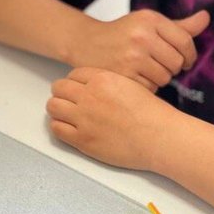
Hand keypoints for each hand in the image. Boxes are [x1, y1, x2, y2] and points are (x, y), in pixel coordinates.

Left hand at [46, 67, 173, 169]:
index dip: (75, 82)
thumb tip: (98, 88)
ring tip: (67, 115)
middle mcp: (89, 95)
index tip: (78, 88)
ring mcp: (84, 118)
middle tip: (70, 101)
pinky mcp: (82, 139)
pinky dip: (60, 127)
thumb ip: (110, 84)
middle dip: (63, 93)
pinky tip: (70, 128)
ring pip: (53, 106)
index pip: (74, 74)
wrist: (160, 137)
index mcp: (102, 79)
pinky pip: (57, 129)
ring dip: (58, 109)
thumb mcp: (131, 85)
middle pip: (59, 88)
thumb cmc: (153, 114)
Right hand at [76, 9, 209, 91]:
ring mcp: (131, 57)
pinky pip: (150, 88)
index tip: (185, 60)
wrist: (87, 44)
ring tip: (146, 70)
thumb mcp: (149, 23)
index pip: (186, 41)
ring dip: (160, 78)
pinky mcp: (124, 75)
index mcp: (150, 19)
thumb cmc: (123, 34)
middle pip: (177, 63)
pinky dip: (147, 86)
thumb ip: (180, 26)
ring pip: (165, 78)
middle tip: (161, 65)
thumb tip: (206, 17)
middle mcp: (141, 36)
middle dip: (173, 67)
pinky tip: (136, 78)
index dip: (190, 55)